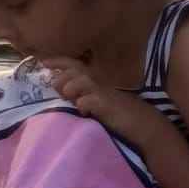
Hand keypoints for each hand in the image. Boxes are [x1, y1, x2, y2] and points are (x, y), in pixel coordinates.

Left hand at [43, 57, 164, 150]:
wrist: (146, 126)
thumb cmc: (122, 114)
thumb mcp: (101, 101)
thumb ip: (84, 95)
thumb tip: (63, 93)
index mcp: (97, 81)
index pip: (75, 64)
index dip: (58, 61)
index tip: (42, 61)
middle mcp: (100, 83)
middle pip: (75, 70)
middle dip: (61, 76)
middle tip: (55, 88)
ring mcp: (105, 94)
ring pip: (82, 81)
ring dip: (70, 87)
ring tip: (67, 97)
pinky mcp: (109, 107)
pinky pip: (91, 101)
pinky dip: (83, 103)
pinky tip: (82, 110)